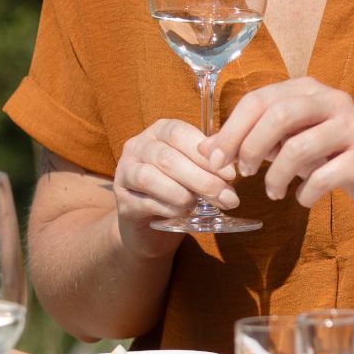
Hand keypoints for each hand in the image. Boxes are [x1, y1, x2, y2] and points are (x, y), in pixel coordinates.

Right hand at [109, 118, 236, 254]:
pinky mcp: (121, 200)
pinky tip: (183, 212)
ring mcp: (124, 172)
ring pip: (150, 178)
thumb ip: (210, 163)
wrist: (150, 221)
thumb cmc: (179, 187)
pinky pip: (145, 202)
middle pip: (168, 158)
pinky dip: (169, 208)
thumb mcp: (195, 169)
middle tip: (226, 197)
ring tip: (200, 205)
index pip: (179, 133)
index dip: (205, 153)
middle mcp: (138, 146)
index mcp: (159, 131)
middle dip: (201, 179)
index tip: (230, 175)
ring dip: (182, 193)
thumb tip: (231, 168)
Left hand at [210, 77, 353, 216]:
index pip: (260, 99)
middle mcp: (333, 100)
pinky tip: (303, 199)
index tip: (216, 158)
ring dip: (276, 177)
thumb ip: (255, 139)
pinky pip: (324, 176)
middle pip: (278, 116)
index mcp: (309, 89)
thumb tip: (206, 151)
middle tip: (242, 173)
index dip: (232, 129)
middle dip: (251, 147)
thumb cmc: (332, 154)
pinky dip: (305, 193)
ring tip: (272, 193)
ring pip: (299, 148)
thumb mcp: (292, 140)